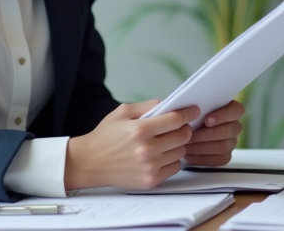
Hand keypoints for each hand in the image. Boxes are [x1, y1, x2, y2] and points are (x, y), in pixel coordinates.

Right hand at [65, 100, 197, 190]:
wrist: (89, 162)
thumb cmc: (105, 136)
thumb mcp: (122, 112)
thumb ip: (148, 105)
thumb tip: (169, 104)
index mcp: (140, 129)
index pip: (175, 120)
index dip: (188, 113)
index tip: (194, 110)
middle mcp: (146, 149)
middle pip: (183, 136)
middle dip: (184, 128)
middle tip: (180, 126)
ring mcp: (149, 167)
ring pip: (181, 152)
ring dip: (178, 145)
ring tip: (167, 141)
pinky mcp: (150, 180)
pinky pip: (175, 167)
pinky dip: (172, 160)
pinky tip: (162, 155)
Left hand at [183, 100, 243, 165]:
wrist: (185, 133)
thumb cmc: (192, 118)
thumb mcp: (194, 109)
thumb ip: (199, 108)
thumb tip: (193, 110)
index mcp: (231, 109)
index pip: (237, 110)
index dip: (223, 116)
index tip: (207, 120)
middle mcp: (234, 126)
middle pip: (231, 130)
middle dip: (208, 134)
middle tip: (191, 134)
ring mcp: (231, 142)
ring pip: (224, 146)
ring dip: (202, 146)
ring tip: (187, 144)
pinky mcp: (225, 156)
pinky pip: (218, 160)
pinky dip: (202, 158)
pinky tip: (189, 154)